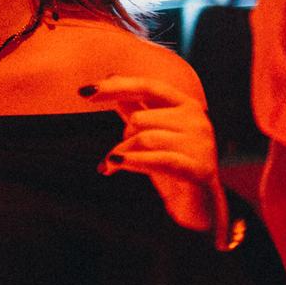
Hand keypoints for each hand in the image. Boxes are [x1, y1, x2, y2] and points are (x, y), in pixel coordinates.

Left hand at [82, 76, 222, 233]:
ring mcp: (199, 144)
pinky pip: (156, 159)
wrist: (200, 206)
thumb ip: (135, 108)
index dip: (117, 87)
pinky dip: (131, 161)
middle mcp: (197, 120)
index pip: (148, 86)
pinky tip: (113, 165)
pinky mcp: (197, 168)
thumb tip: (112, 78)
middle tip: (118, 154)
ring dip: (122, 153)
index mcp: (186, 105)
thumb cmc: (173, 167)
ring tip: (115, 165)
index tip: (85, 92)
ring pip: (144, 138)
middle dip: (123, 137)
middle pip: (141, 118)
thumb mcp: (151, 134)